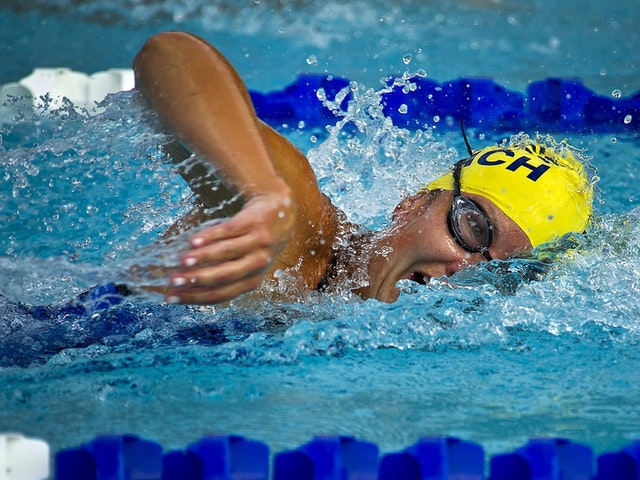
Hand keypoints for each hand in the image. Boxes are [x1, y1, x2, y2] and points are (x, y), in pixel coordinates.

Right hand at [164, 190, 294, 303]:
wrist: (280, 209)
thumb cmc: (255, 241)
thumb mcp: (246, 262)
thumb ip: (221, 272)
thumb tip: (181, 282)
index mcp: (252, 280)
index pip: (221, 294)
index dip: (195, 298)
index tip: (170, 297)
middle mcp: (258, 264)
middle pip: (224, 276)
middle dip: (197, 280)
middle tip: (173, 281)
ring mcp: (258, 242)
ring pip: (227, 253)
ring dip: (203, 258)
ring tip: (182, 261)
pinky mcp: (254, 222)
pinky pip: (230, 231)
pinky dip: (211, 236)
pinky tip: (194, 241)